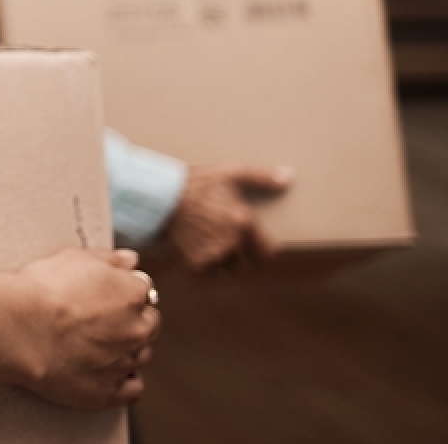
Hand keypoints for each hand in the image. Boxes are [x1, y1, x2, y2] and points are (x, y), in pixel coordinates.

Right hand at [17, 247, 159, 410]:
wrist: (22, 329)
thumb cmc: (43, 291)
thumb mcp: (73, 258)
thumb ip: (109, 258)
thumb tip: (130, 260)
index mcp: (132, 294)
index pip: (143, 290)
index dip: (124, 290)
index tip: (109, 294)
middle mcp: (137, 329)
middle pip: (149, 324)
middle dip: (132, 320)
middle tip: (104, 320)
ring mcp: (125, 363)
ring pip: (141, 356)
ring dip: (128, 350)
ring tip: (99, 346)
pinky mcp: (110, 392)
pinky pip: (132, 389)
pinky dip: (125, 382)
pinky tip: (109, 373)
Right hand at [164, 164, 291, 270]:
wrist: (158, 197)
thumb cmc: (196, 182)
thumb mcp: (229, 173)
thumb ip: (262, 177)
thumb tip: (289, 177)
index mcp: (244, 223)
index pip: (267, 253)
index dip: (261, 250)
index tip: (253, 245)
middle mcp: (232, 243)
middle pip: (249, 265)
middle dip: (244, 257)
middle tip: (231, 244)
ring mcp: (213, 256)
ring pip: (230, 270)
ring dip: (226, 263)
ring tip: (214, 245)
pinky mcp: (196, 264)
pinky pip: (210, 274)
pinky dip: (207, 266)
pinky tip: (199, 249)